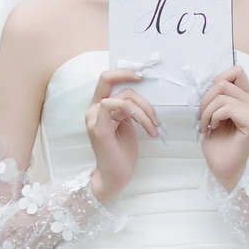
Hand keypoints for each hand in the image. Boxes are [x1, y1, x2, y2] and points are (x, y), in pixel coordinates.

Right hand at [85, 69, 159, 202]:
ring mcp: (94, 118)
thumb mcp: (127, 123)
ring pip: (124, 99)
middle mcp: (93, 109)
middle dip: (142, 99)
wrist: (116, 175)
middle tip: (155, 117)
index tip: (141, 76)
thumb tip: (141, 93)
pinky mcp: (98, 128)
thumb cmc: (122, 151)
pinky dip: (133, 112)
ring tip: (154, 128)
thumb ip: (128, 107)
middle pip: (119, 87)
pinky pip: (112, 106)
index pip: (106, 79)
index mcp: (99, 106)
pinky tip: (144, 127)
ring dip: (145, 112)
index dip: (123, 73)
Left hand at [198, 65, 248, 191]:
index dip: (219, 78)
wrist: (222, 166)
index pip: (236, 71)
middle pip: (224, 82)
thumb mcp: (213, 113)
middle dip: (206, 98)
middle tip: (202, 116)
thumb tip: (211, 82)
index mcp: (245, 98)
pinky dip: (214, 117)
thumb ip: (217, 96)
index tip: (209, 98)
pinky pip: (227, 108)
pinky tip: (214, 128)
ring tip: (207, 125)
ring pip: (223, 96)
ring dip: (207, 111)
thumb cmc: (218, 143)